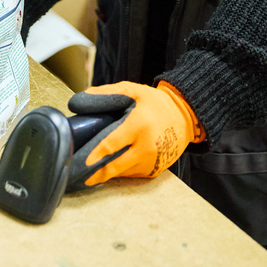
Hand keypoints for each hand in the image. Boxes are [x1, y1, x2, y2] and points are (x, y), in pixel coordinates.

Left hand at [66, 81, 204, 189]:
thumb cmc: (155, 103)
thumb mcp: (133, 90)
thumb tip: (84, 95)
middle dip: (97, 173)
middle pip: (117, 166)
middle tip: (81, 176)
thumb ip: (108, 92)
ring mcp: (153, 161)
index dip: (97, 155)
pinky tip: (111, 168)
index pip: (113, 144)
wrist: (185, 116)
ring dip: (108, 174)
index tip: (83, 162)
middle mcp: (146, 147)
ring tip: (91, 173)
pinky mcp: (156, 169)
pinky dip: (122, 172)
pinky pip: (134, 174)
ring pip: (124, 173)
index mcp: (138, 125)